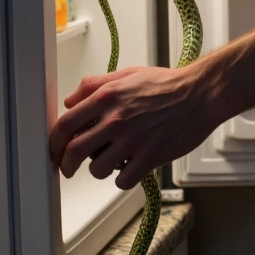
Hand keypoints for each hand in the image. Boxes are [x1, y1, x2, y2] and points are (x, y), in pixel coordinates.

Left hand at [49, 61, 222, 188]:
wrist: (200, 95)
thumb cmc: (167, 85)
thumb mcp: (126, 74)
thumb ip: (95, 85)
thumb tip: (71, 101)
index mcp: (107, 97)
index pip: (66, 125)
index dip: (54, 142)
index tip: (56, 149)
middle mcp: (116, 119)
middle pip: (74, 151)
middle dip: (66, 164)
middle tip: (68, 168)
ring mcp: (132, 141)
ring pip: (97, 169)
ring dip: (99, 170)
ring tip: (109, 163)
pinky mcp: (149, 157)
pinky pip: (122, 180)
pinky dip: (122, 178)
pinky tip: (129, 169)